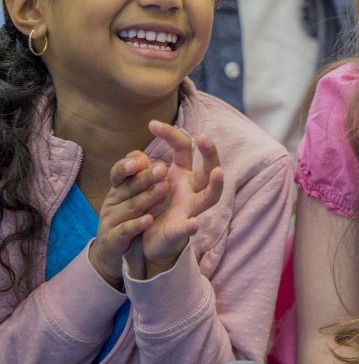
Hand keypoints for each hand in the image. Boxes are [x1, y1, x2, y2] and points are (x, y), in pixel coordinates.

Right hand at [87, 151, 168, 288]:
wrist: (112, 251)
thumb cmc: (127, 215)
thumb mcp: (131, 194)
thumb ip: (138, 174)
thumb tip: (142, 156)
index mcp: (118, 188)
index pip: (119, 173)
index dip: (126, 165)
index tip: (140, 159)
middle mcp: (112, 202)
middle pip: (128, 187)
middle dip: (145, 178)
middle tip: (162, 169)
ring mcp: (110, 221)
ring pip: (130, 207)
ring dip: (147, 197)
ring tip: (164, 188)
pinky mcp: (112, 240)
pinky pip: (125, 231)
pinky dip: (136, 225)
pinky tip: (149, 220)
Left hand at [140, 121, 223, 277]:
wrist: (148, 240)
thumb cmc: (151, 205)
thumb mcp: (142, 182)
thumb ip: (140, 168)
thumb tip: (135, 154)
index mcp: (181, 173)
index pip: (183, 147)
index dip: (171, 134)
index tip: (152, 123)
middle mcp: (191, 188)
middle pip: (208, 168)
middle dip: (209, 152)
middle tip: (204, 137)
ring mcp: (190, 208)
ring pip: (210, 196)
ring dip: (216, 184)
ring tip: (218, 173)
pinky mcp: (181, 229)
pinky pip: (188, 227)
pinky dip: (191, 226)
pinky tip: (193, 223)